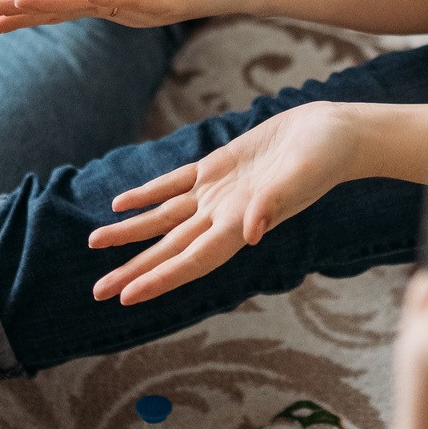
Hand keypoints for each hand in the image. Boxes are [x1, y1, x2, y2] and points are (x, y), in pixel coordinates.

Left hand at [89, 103, 361, 304]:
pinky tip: (121, 203)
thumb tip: (251, 233)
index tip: (126, 296)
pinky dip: (146, 195)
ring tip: (94, 244)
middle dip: (133, 269)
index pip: (191, 260)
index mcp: (240, 224)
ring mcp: (216, 193)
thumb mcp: (301, 177)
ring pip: (162, 218)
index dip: (158, 280)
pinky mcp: (216, 167)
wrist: (333, 132)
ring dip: (130, 233)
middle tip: (97, 292)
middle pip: (169, 249)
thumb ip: (274, 204)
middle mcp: (223, 216)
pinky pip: (172, 185)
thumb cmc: (324, 157)